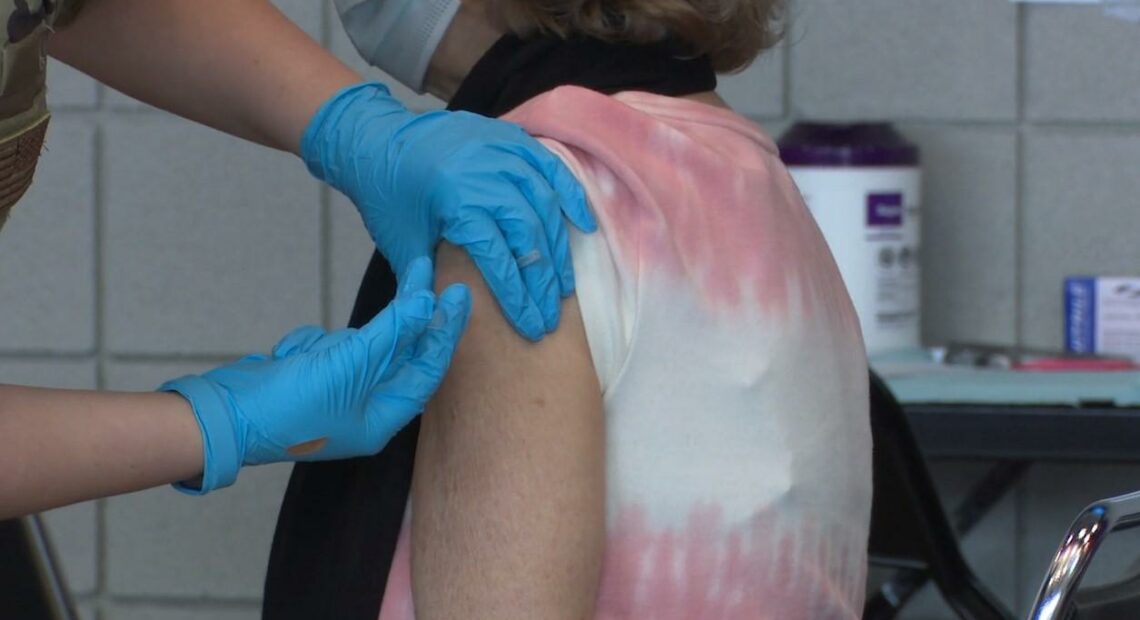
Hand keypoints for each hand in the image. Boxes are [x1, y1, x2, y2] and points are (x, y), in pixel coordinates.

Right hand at [160, 257, 470, 493]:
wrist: (219, 416)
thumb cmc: (288, 404)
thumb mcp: (347, 364)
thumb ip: (391, 333)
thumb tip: (427, 303)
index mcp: (382, 419)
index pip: (427, 368)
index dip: (444, 329)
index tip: (457, 292)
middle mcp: (365, 410)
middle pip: (400, 353)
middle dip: (403, 319)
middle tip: (425, 270)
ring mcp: (337, 395)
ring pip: (360, 346)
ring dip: (339, 341)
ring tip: (308, 358)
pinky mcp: (311, 378)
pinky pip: (326, 347)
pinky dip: (309, 344)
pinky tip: (287, 358)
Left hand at [301, 82, 594, 340]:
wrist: (375, 139)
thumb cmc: (387, 197)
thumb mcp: (402, 245)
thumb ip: (430, 283)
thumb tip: (451, 323)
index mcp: (456, 201)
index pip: (499, 257)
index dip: (517, 297)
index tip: (531, 326)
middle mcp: (485, 174)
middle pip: (528, 235)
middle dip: (543, 281)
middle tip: (551, 315)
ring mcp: (501, 151)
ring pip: (545, 205)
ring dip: (558, 249)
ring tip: (564, 287)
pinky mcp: (509, 137)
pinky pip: (550, 167)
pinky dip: (570, 195)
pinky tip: (585, 226)